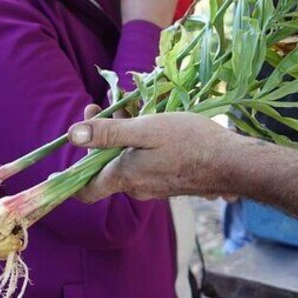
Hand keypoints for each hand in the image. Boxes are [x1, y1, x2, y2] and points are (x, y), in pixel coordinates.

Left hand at [68, 110, 237, 201]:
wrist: (233, 163)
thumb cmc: (190, 143)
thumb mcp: (146, 130)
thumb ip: (109, 134)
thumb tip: (71, 135)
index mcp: (125, 178)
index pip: (86, 191)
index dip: (70, 177)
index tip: (63, 156)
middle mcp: (136, 188)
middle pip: (104, 168)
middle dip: (97, 138)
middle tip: (98, 106)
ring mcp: (154, 186)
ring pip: (125, 163)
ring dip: (119, 137)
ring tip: (124, 107)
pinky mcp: (169, 181)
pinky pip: (144, 163)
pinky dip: (138, 144)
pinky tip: (148, 122)